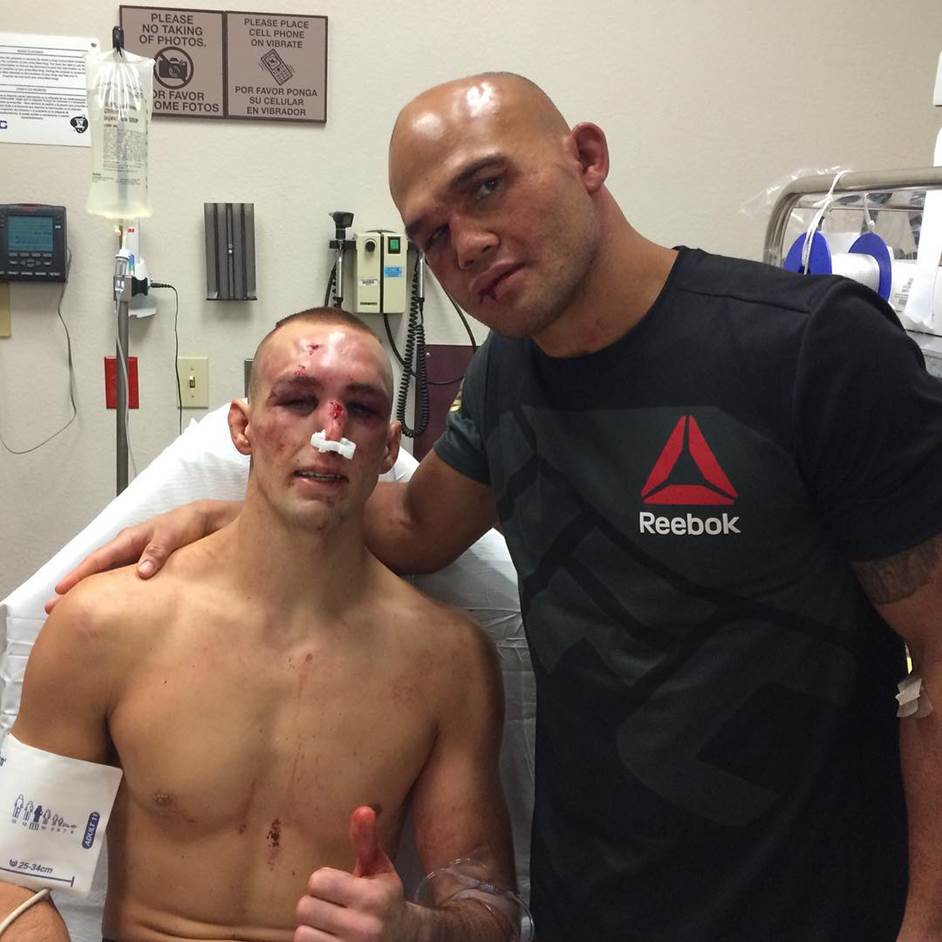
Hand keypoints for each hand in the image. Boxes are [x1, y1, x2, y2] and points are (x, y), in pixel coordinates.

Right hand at [45, 501, 228, 612]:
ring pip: (107, 579)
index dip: (79, 575)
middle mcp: (127, 550)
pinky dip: (112, 594)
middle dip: (74, 589)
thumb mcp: (172, 534)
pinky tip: (107, 609)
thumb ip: (157, 551)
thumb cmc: (186, 524)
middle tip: (52, 609)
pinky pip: (124, 583)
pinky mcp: (146, 569)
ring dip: (91, 593)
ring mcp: (135, 560)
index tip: (61, 589)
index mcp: (128, 540)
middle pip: (95, 572)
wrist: (206, 523)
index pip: (98, 559)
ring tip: (71, 614)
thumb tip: (142, 572)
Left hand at [295, 806, 412, 941]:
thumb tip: (362, 809)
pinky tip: (327, 938)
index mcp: (371, 898)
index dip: (323, 881)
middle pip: (305, 908)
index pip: (318, 881)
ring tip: (327, 924)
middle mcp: (363, 929)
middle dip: (314, 904)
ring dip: (311, 928)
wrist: (406, 938)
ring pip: (302, 934)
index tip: (336, 886)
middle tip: (330, 906)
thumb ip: (367, 839)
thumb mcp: (379, 867)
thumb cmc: (386, 898)